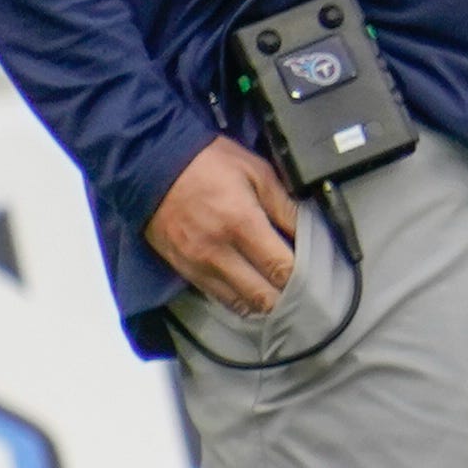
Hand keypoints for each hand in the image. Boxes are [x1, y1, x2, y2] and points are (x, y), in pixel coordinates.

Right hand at [145, 136, 298, 316]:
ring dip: (261, 304)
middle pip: (260, 296)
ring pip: (237, 304)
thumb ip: (284, 205)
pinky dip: (236, 299)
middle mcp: (218, 252)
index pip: (280, 268)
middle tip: (300, 289)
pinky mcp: (182, 269)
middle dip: (284, 297)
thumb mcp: (257, 172)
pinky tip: (250, 291)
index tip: (315, 275)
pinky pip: (215, 296)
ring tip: (277, 293)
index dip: (302, 277)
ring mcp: (197, 265)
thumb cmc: (210, 163)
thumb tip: (308, 230)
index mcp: (242, 223)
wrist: (152, 165)